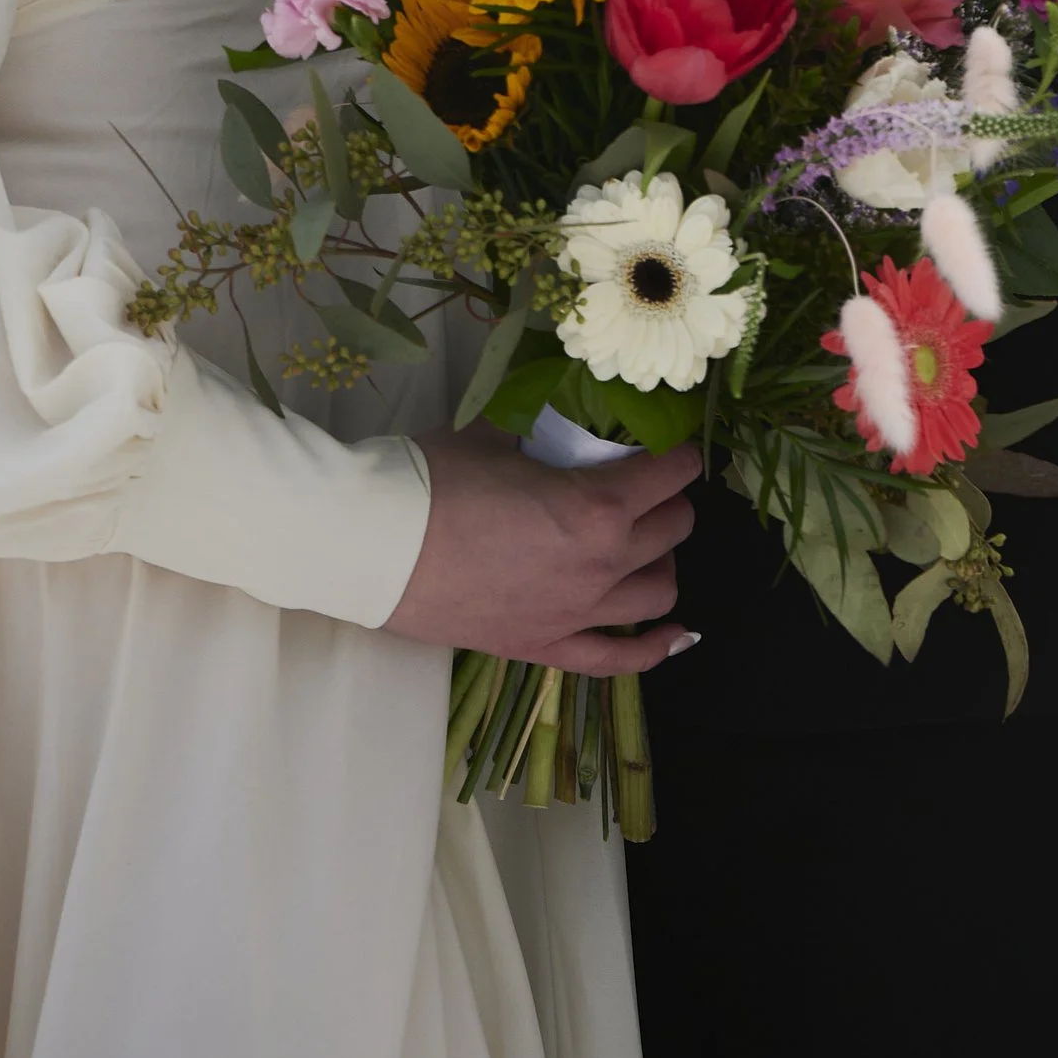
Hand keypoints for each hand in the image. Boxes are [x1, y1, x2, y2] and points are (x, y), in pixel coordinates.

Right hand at [381, 425, 699, 672]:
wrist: (379, 549)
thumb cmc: (434, 481)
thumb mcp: (493, 433)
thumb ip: (536, 419)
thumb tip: (554, 398)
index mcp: (596, 506)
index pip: (667, 475)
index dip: (678, 454)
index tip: (672, 444)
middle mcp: (601, 565)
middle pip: (672, 532)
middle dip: (670, 501)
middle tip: (648, 484)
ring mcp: (578, 615)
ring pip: (658, 593)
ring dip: (662, 561)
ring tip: (643, 543)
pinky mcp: (547, 648)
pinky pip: (620, 659)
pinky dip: (655, 648)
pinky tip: (673, 635)